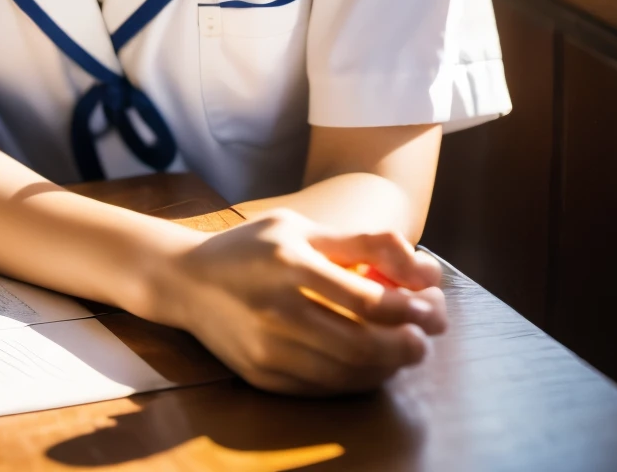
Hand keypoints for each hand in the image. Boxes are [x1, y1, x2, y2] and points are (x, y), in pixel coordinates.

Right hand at [160, 208, 446, 394]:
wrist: (186, 281)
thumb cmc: (252, 247)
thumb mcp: (300, 228)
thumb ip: (358, 243)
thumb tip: (419, 266)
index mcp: (291, 263)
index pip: (366, 299)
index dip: (408, 309)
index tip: (431, 308)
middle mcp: (278, 309)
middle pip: (360, 344)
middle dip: (404, 346)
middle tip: (424, 340)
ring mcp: (268, 348)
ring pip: (345, 372)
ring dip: (385, 368)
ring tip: (401, 352)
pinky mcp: (262, 375)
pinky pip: (321, 387)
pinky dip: (354, 380)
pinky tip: (368, 366)